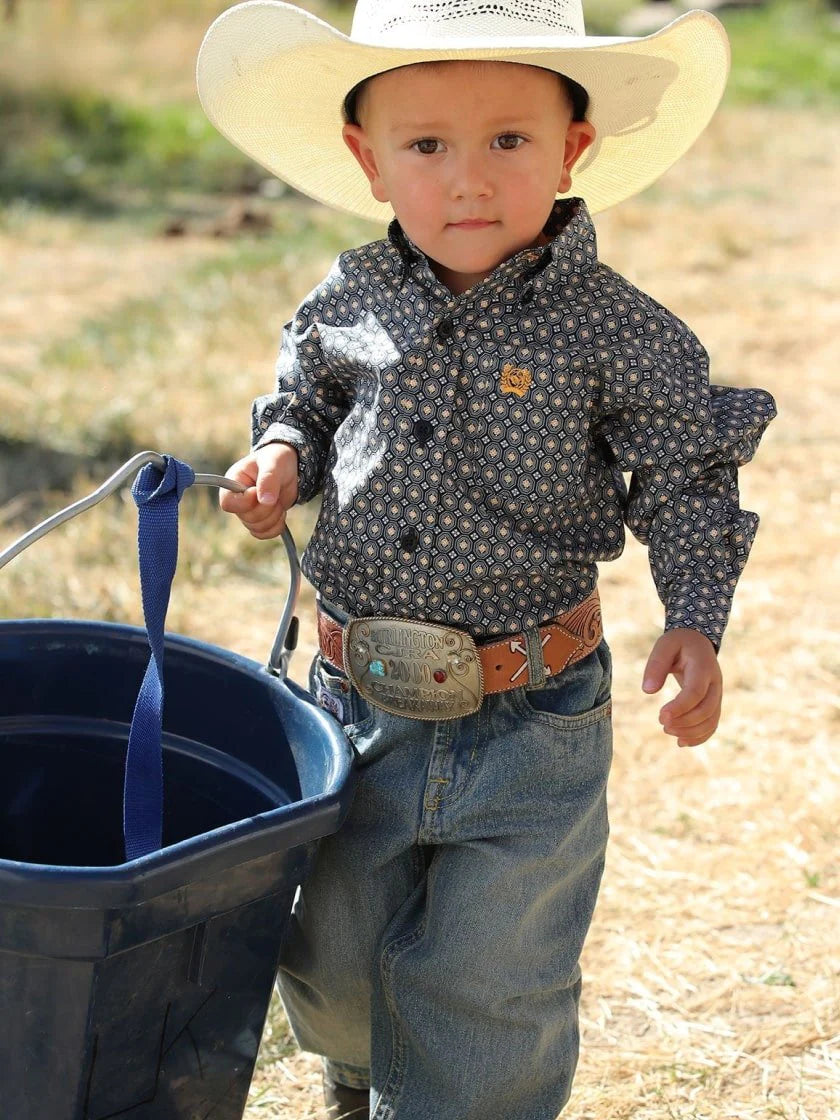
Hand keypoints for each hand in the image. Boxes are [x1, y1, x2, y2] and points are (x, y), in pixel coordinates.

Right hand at [219, 443, 298, 538]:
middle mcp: (237, 499)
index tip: (258, 491)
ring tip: (278, 500)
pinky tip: (281, 513)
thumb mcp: (273, 463)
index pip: (228, 503)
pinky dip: (276, 527)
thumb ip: (268, 479)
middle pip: (246, 518)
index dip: (246, 502)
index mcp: (233, 482)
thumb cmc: (277, 460)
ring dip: (274, 517)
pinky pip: (264, 534)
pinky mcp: (259, 521)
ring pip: (256, 528)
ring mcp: (247, 512)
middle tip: (275, 493)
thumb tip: (265, 501)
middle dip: (267, 509)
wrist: (289, 467)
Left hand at [642, 628, 721, 746]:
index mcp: (703, 667)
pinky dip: (699, 736)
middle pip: (706, 710)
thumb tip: (647, 691)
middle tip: (662, 724)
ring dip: (691, 732)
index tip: (660, 716)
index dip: (680, 707)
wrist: (697, 641)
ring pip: (711, 720)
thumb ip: (656, 665)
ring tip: (668, 731)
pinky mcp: (714, 703)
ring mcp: (717, 694)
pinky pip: (712, 724)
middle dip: (684, 722)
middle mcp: (715, 683)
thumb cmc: (678, 643)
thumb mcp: (664, 646)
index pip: (695, 692)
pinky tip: (681, 742)